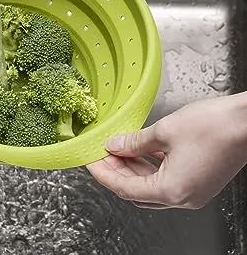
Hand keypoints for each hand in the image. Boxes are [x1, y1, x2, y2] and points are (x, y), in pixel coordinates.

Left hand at [87, 94, 246, 208]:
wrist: (246, 123)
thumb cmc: (214, 127)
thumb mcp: (163, 132)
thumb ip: (134, 142)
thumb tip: (114, 146)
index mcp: (172, 190)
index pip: (125, 188)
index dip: (104, 174)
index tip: (91, 162)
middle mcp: (183, 197)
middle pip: (137, 190)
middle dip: (116, 171)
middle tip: (102, 154)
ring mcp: (193, 191)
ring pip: (152, 186)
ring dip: (132, 168)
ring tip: (118, 149)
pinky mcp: (199, 181)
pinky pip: (166, 179)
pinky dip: (150, 166)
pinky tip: (140, 150)